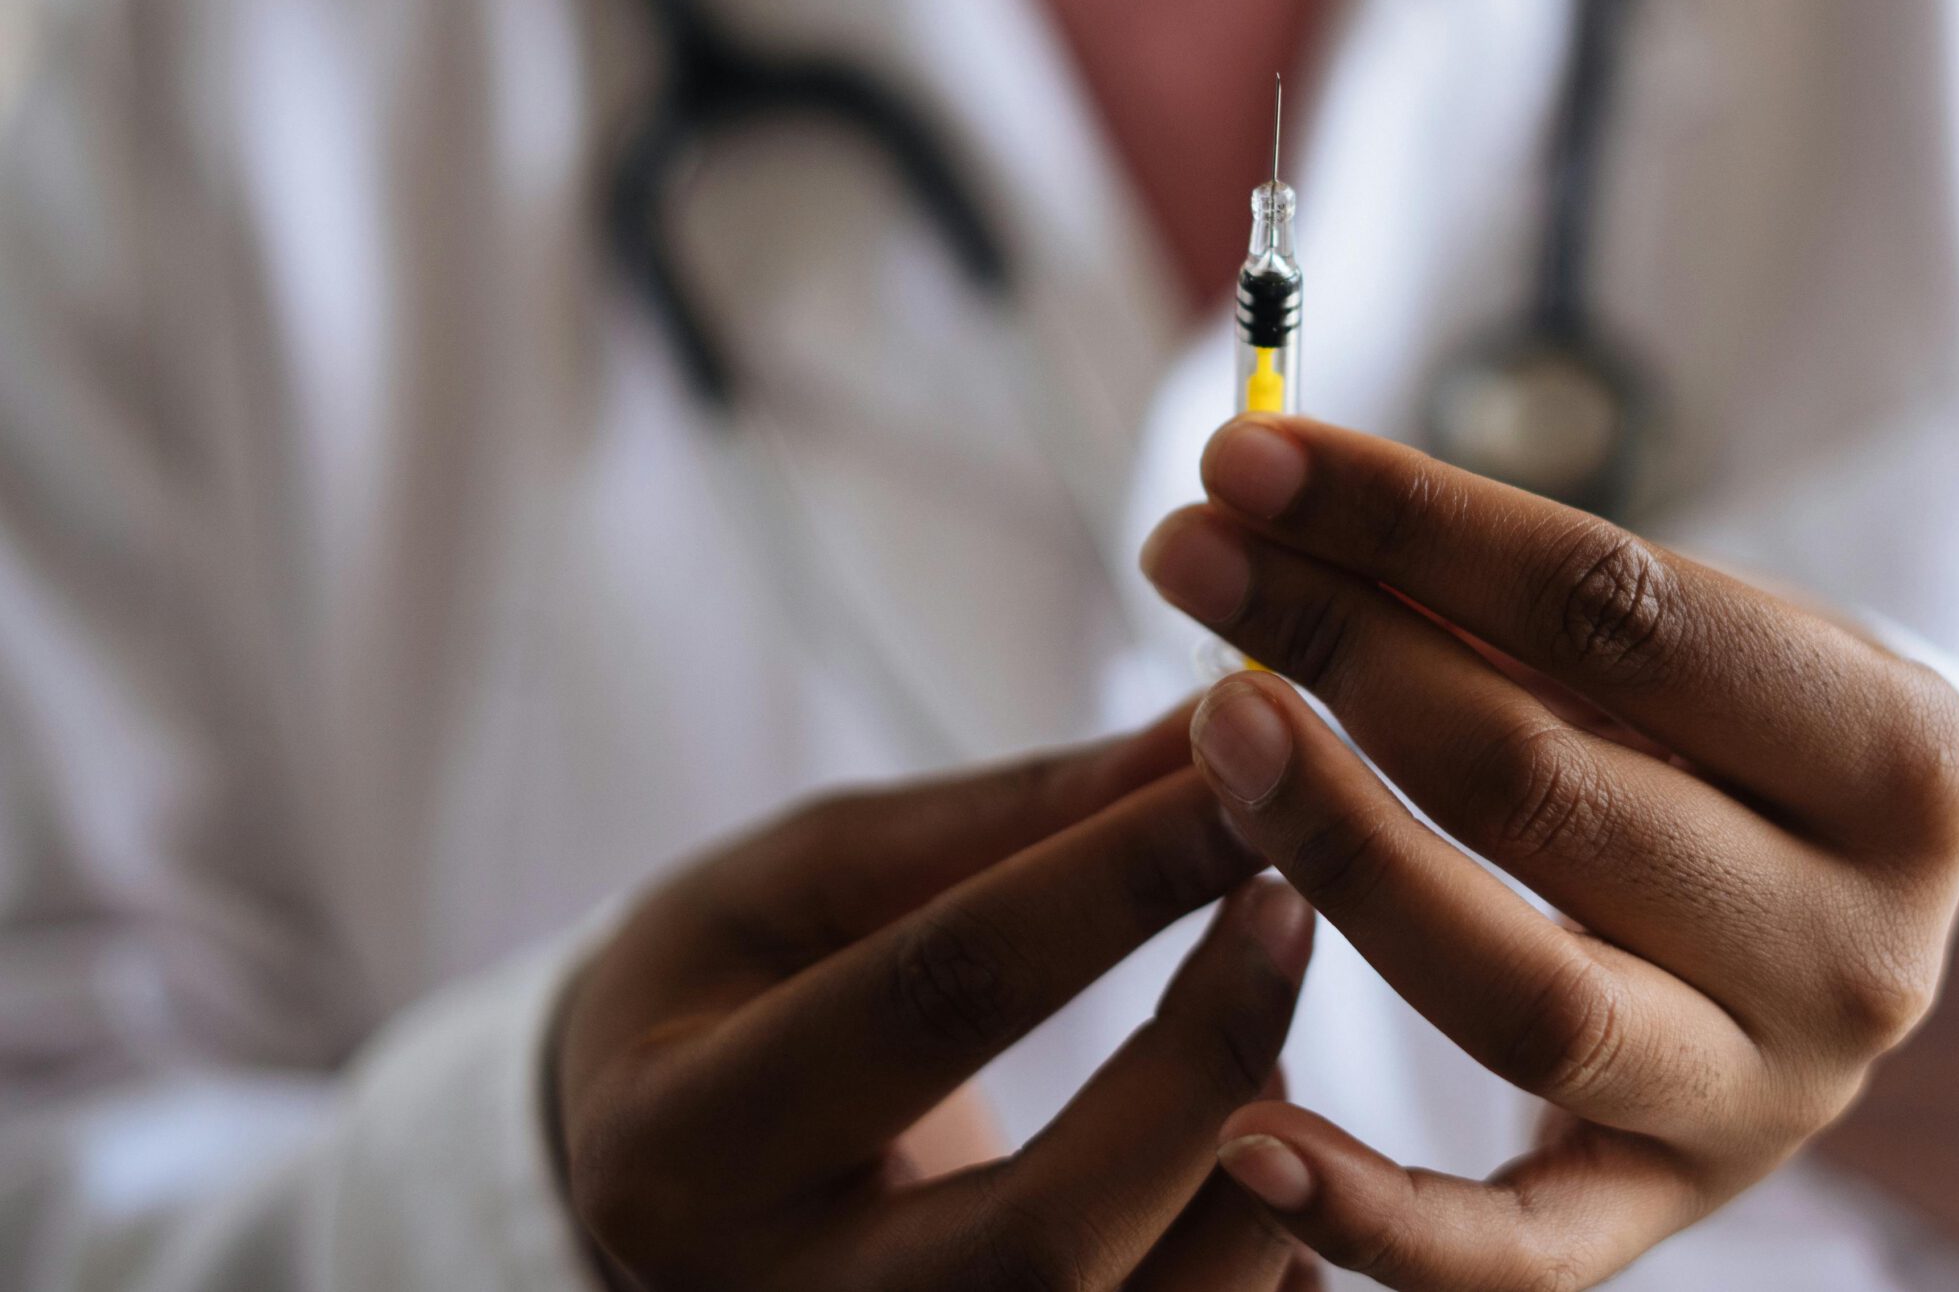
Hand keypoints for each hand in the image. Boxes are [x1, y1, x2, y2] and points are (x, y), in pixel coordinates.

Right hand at [552, 705, 1322, 1290]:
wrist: (660, 1180)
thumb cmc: (731, 992)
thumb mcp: (811, 876)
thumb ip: (1006, 815)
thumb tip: (1204, 731)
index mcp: (682, 1145)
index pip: (932, 1003)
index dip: (1107, 884)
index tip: (1237, 783)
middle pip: (1042, 1235)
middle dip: (1202, 1061)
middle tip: (1289, 909)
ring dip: (1252, 1177)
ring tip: (1269, 1045)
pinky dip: (1260, 1265)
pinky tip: (1267, 1161)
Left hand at [1139, 420, 1958, 1289]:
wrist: (1851, 935)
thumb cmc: (1747, 747)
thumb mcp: (1711, 645)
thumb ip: (1532, 597)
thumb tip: (1288, 506)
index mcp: (1904, 760)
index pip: (1619, 610)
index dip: (1414, 523)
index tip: (1248, 456)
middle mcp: (1859, 948)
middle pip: (1547, 785)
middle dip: (1342, 649)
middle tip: (1193, 560)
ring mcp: (1764, 1100)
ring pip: (1523, 996)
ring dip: (1340, 851)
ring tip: (1211, 729)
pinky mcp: (1666, 1211)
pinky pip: (1515, 1251)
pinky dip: (1376, 1211)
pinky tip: (1246, 1135)